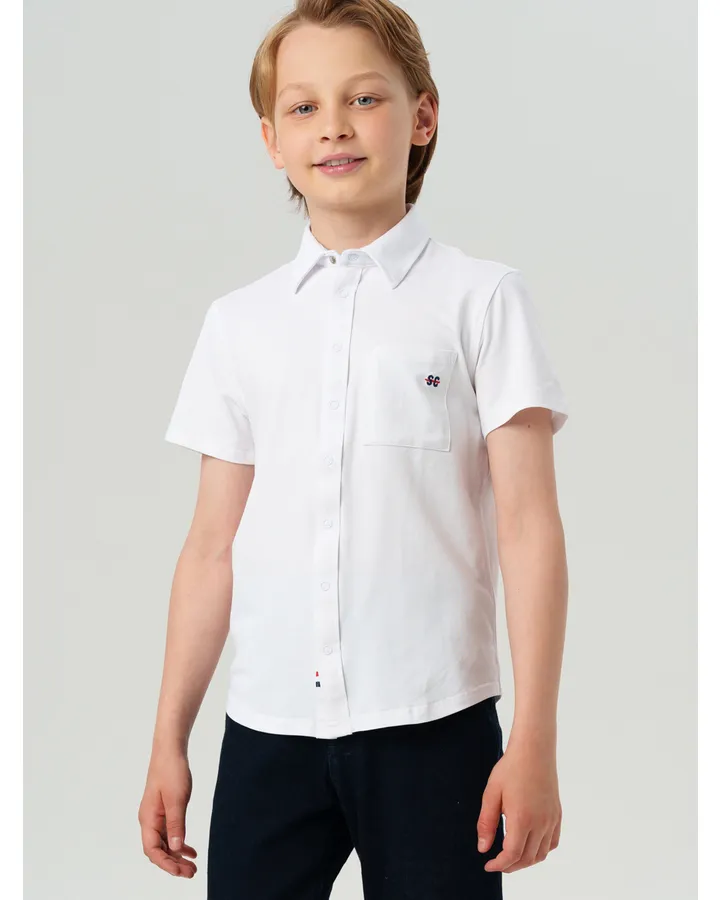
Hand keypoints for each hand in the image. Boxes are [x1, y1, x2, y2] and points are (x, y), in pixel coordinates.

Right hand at [138, 748, 197, 878]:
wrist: (170, 750)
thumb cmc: (171, 771)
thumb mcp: (177, 799)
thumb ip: (176, 824)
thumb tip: (176, 848)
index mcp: (148, 818)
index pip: (153, 850)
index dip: (166, 864)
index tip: (181, 872)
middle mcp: (149, 820)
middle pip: (158, 850)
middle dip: (173, 864)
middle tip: (191, 873)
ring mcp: (156, 816)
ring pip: (165, 843)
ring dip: (177, 855)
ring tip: (192, 866)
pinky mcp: (164, 810)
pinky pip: (169, 833)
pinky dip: (179, 842)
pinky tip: (190, 850)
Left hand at [476, 741, 561, 873]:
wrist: (534, 750)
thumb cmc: (511, 768)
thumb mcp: (491, 793)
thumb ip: (486, 823)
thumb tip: (483, 848)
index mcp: (522, 819)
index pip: (512, 855)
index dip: (499, 865)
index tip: (488, 865)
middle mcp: (540, 823)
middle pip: (527, 858)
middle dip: (511, 866)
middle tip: (497, 863)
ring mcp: (551, 820)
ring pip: (541, 854)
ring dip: (526, 861)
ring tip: (511, 857)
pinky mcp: (557, 815)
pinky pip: (552, 842)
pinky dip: (541, 851)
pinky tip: (530, 846)